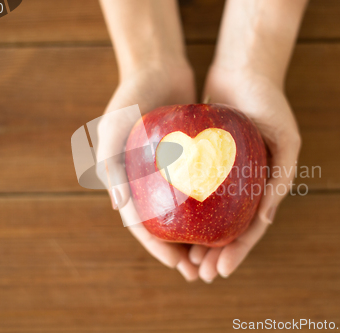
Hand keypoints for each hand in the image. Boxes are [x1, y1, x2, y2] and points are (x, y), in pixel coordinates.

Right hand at [97, 62, 200, 281]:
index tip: (179, 266)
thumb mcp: (114, 127)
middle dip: (181, 251)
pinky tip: (228, 219)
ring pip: (185, 213)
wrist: (157, 66)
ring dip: (198, 236)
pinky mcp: (189, 161)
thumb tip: (119, 208)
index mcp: (127, 182)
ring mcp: (170, 173)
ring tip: (217, 252)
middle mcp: (149, 182)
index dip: (158, 249)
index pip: (142, 225)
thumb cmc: (131, 95)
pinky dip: (210, 207)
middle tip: (201, 269)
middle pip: (166, 225)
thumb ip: (111, 164)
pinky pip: (200, 189)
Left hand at [188, 65, 300, 281]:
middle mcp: (244, 185)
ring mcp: (224, 175)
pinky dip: (188, 211)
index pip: (251, 229)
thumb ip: (280, 178)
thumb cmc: (269, 102)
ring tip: (185, 258)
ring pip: (211, 216)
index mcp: (265, 186)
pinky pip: (196, 191)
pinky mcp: (205, 161)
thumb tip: (266, 220)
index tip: (221, 272)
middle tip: (198, 273)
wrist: (244, 69)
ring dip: (200, 240)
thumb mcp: (286, 140)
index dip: (237, 252)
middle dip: (216, 254)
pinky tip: (174, 224)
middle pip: (229, 228)